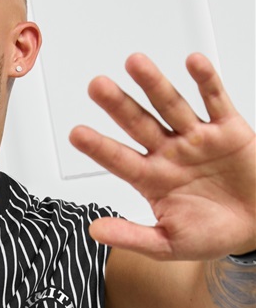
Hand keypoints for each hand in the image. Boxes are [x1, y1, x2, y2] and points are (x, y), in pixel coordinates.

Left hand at [69, 54, 255, 260]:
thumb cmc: (211, 235)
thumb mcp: (167, 244)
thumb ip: (132, 237)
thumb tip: (94, 231)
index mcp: (152, 179)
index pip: (119, 159)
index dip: (99, 147)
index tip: (77, 134)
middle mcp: (170, 153)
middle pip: (139, 124)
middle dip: (118, 105)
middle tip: (96, 86)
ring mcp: (197, 138)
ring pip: (171, 106)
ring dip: (154, 84)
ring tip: (134, 64)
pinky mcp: (229, 129)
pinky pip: (215, 100)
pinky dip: (206, 81)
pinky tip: (192, 63)